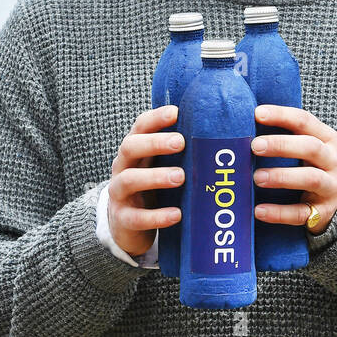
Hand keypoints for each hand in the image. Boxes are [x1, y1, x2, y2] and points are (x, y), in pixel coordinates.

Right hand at [108, 104, 184, 256]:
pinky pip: (136, 218)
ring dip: (155, 177)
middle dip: (155, 143)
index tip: (176, 112)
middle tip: (181, 142)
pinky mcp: (123, 219)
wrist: (127, 224)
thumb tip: (217, 133)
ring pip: (129, 180)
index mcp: (134, 149)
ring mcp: (119, 193)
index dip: (156, 118)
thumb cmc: (152, 187)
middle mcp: (122, 166)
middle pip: (130, 147)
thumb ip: (178, 152)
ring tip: (180, 177)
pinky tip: (176, 215)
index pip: (140, 126)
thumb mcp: (160, 165)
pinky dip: (157, 216)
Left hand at [251, 105, 336, 235]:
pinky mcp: (322, 212)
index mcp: (325, 137)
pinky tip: (259, 211)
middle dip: (281, 145)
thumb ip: (285, 135)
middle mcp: (332, 160)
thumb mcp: (307, 144)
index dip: (281, 115)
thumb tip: (245, 125)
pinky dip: (279, 213)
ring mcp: (330, 186)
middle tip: (255, 146)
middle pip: (310, 147)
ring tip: (257, 177)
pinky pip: (301, 213)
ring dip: (282, 177)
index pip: (304, 120)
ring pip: (311, 178)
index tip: (258, 114)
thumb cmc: (313, 162)